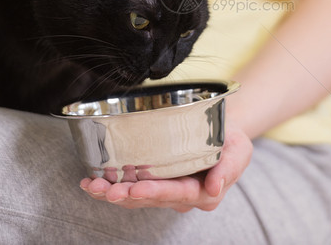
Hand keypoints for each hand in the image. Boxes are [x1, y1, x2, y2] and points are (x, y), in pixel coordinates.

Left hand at [79, 125, 252, 211]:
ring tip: (93, 187)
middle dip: (128, 195)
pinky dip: (108, 187)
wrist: (222, 131)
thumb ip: (230, 167)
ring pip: (136, 198)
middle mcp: (182, 197)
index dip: (157, 192)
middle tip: (108, 190)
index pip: (179, 193)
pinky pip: (129, 190)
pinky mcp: (152, 183)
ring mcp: (165, 192)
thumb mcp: (240, 149)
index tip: (137, 187)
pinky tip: (90, 182)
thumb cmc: (230, 138)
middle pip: (152, 199)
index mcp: (205, 192)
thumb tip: (215, 187)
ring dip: (112, 194)